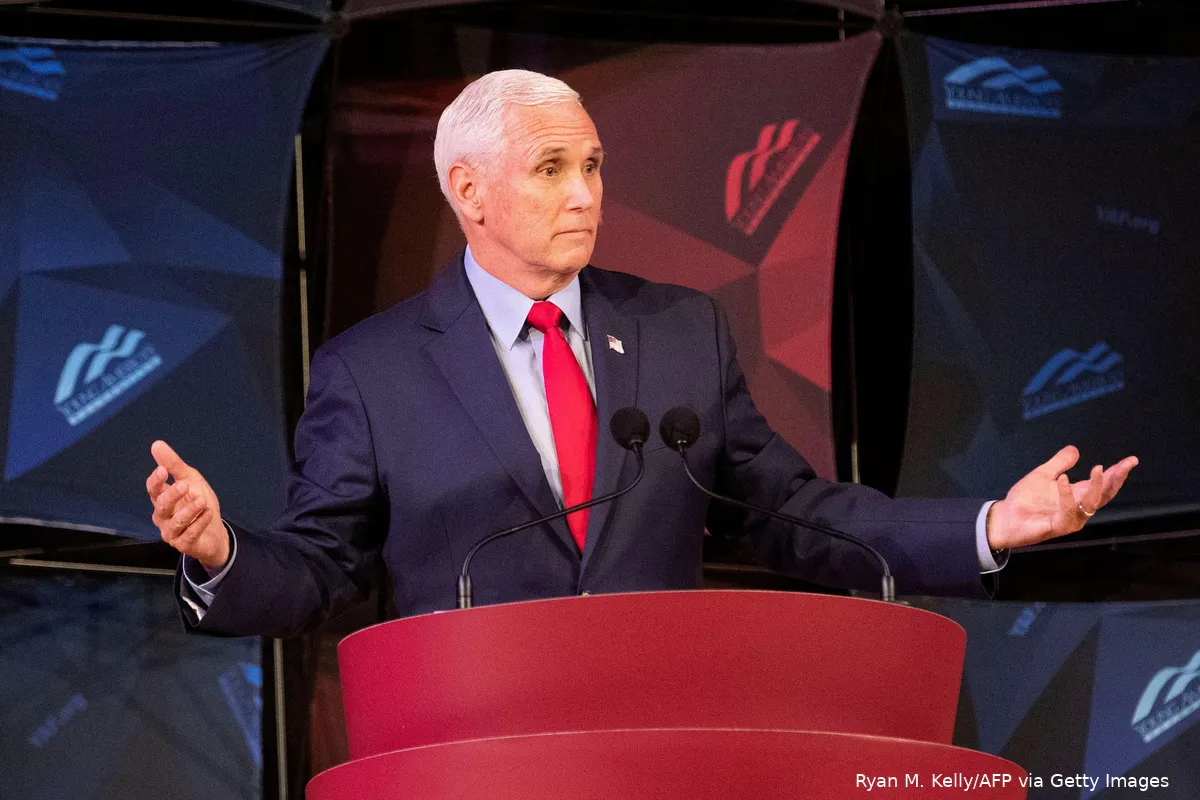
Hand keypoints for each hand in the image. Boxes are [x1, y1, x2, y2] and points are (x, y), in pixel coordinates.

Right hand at [147, 440, 229, 569]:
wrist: (216, 532)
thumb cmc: (199, 504)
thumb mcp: (190, 480)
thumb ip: (174, 465)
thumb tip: (156, 444)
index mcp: (163, 500)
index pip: (153, 490)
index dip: (156, 481)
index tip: (163, 470)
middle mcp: (163, 517)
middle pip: (161, 506)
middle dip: (172, 495)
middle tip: (185, 485)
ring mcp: (172, 533)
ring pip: (175, 522)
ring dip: (189, 510)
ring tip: (202, 500)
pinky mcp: (184, 545)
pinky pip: (189, 534)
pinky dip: (199, 523)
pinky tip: (208, 514)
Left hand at [986, 445, 1137, 550]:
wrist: (1004, 516)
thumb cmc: (1025, 499)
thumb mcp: (1043, 475)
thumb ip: (1059, 463)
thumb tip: (1076, 450)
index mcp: (1077, 496)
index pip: (1104, 485)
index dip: (1118, 473)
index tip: (1131, 460)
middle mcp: (1078, 509)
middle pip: (1105, 495)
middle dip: (1116, 480)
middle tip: (1125, 465)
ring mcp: (1070, 519)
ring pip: (1091, 504)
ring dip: (1097, 486)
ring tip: (1099, 468)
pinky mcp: (1057, 526)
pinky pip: (1067, 512)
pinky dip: (1067, 496)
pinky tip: (1063, 479)